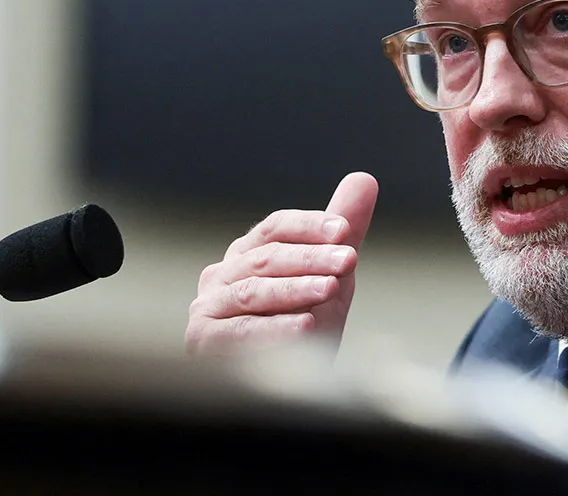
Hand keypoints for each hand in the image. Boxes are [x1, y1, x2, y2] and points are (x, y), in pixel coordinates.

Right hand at [185, 172, 378, 355]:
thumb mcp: (331, 274)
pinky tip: (306, 326)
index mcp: (247, 253)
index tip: (344, 229)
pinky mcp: (203, 341)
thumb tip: (364, 179)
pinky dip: (274, 328)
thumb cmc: (305, 328)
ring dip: (295, 288)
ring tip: (331, 288)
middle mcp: (221, 276)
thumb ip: (343, 228)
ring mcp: (209, 307)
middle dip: (311, 258)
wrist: (286, 389)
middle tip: (348, 259)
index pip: (276, 227)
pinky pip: (241, 331)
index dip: (309, 226)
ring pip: (254, 292)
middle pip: (267, 258)